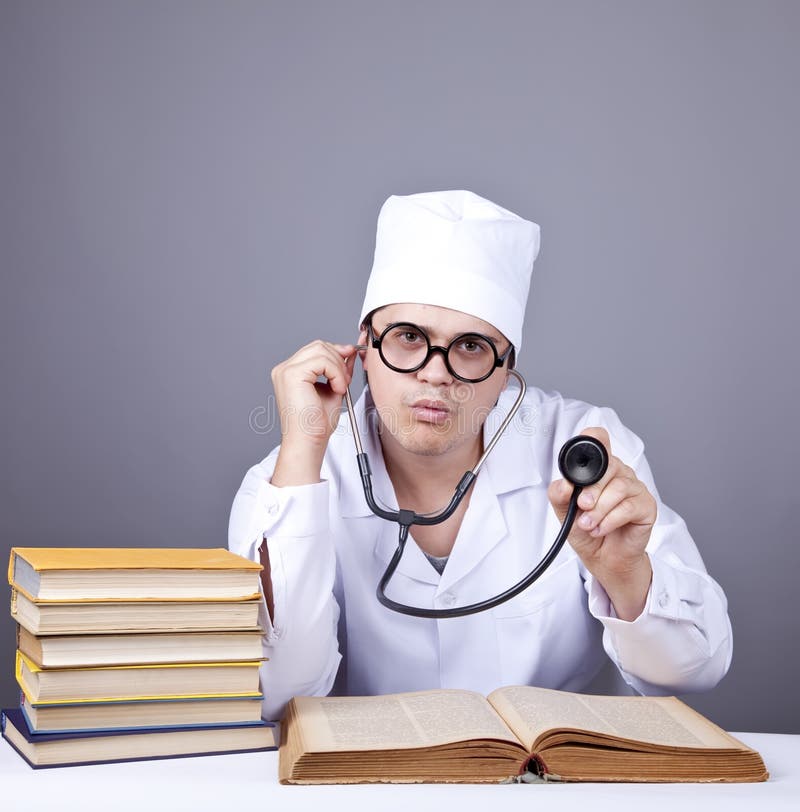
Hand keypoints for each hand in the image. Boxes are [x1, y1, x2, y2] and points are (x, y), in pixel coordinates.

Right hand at [270, 340, 358, 486]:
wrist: (308, 442)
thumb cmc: (317, 424)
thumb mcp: (333, 388)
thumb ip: (338, 369)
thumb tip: (348, 351)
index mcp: (291, 372)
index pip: (316, 349)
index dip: (336, 354)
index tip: (349, 365)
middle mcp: (285, 369)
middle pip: (318, 345)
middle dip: (339, 358)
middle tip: (346, 379)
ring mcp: (286, 370)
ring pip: (322, 350)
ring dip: (338, 368)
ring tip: (341, 387)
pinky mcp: (292, 375)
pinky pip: (322, 361)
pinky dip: (336, 373)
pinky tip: (338, 389)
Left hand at [547, 427, 655, 619]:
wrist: (603, 558)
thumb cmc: (586, 529)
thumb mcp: (564, 511)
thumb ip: (559, 494)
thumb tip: (563, 484)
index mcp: (599, 468)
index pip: (599, 440)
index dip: (592, 439)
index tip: (580, 452)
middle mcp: (619, 473)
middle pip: (608, 465)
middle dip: (591, 489)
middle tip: (582, 506)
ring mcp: (635, 488)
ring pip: (618, 488)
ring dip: (599, 510)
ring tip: (588, 524)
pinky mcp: (646, 506)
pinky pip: (628, 507)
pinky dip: (610, 520)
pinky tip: (601, 529)